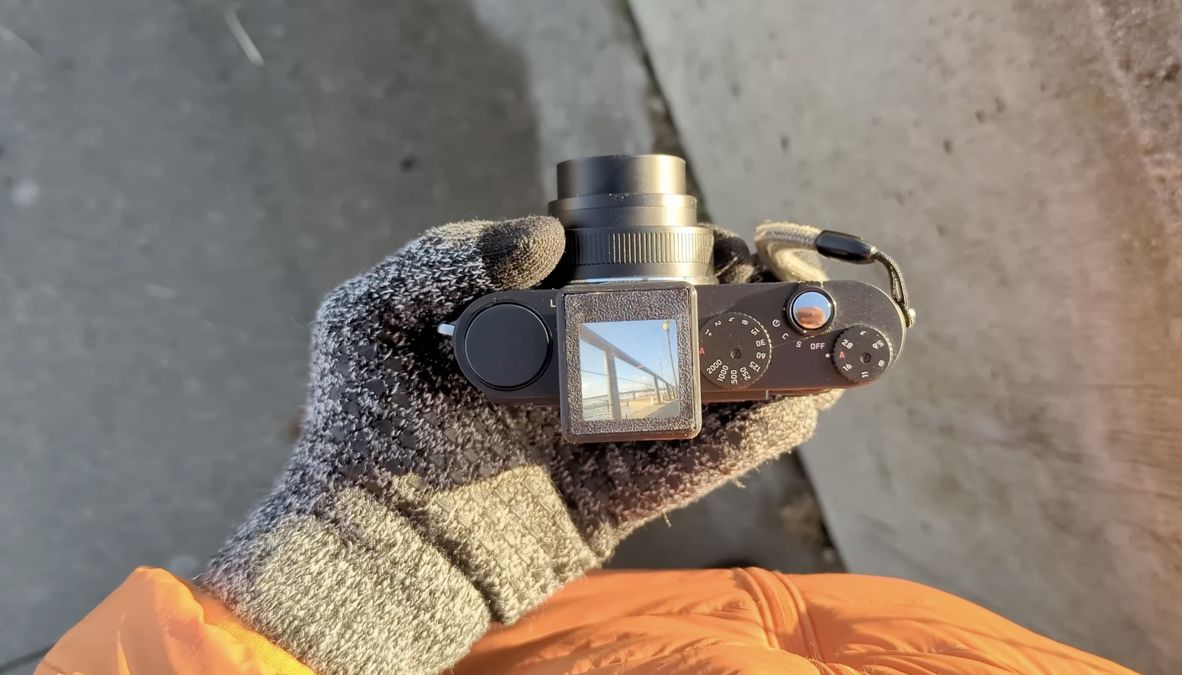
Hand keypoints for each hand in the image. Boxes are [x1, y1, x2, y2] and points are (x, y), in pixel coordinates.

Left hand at [200, 216, 836, 674]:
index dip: (679, 258)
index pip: (622, 279)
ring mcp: (600, 441)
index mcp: (533, 329)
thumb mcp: (368, 315)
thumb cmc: (357, 420)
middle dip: (741, 309)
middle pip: (678, 335)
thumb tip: (544, 244)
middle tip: (786, 286)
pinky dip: (745, 440)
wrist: (364, 545)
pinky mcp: (614, 502)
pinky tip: (788, 406)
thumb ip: (439, 257)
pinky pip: (692, 468)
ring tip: (815, 337)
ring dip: (764, 370)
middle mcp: (577, 378)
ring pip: (701, 399)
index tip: (721, 243)